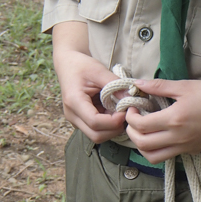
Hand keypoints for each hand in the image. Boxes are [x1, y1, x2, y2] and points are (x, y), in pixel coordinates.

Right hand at [52, 24, 126, 142]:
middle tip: (126, 114)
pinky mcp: (80, 121)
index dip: (114, 121)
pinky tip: (114, 112)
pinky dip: (108, 125)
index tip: (126, 110)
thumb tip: (132, 98)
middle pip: (96, 135)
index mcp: (74, 101)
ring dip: (112, 128)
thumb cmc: (82, 66)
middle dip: (115, 128)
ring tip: (120, 112)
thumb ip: (116, 85)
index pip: (95, 122)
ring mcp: (75, 120)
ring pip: (97, 136)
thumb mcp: (99, 71)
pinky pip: (96, 130)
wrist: (68, 65)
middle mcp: (72, 115)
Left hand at [124, 79, 200, 163]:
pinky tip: (160, 134)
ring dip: (142, 145)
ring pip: (153, 157)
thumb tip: (137, 83)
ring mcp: (185, 147)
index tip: (132, 107)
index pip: (140, 125)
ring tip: (143, 130)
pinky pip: (168, 155)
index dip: (130, 117)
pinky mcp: (192, 151)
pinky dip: (157, 149)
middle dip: (131, 132)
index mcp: (174, 119)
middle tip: (133, 119)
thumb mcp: (186, 86)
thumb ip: (159, 86)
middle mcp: (178, 138)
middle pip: (142, 144)